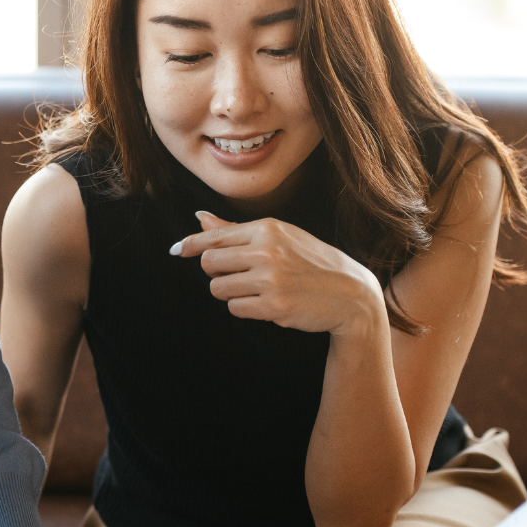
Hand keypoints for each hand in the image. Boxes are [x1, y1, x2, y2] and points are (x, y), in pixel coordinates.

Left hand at [176, 211, 383, 336]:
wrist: (350, 293)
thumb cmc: (311, 262)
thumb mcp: (280, 237)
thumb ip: (236, 231)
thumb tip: (199, 217)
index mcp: (267, 229)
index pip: (215, 236)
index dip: (190, 244)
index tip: (176, 250)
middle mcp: (266, 250)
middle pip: (209, 263)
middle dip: (216, 273)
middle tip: (238, 276)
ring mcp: (270, 279)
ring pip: (218, 289)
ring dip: (230, 293)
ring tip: (255, 290)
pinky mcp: (273, 306)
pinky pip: (235, 308)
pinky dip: (244, 308)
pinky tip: (266, 303)